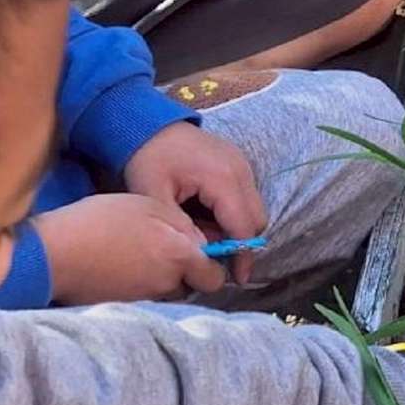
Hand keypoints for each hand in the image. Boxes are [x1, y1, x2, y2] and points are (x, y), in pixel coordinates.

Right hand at [31, 192, 227, 303]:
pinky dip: (138, 285)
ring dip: (161, 278)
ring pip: (165, 291)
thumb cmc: (102, 220)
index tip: (201, 252)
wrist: (53, 252)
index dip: (212, 266)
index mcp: (178, 258)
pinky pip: (141, 297)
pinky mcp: (121, 307)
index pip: (214, 278)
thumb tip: (202, 244)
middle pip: (189, 285)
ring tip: (139, 254)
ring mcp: (142, 299)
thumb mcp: (149, 206)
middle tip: (164, 248)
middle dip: (185, 272)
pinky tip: (121, 266)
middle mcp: (165, 285)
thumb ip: (183, 226)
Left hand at [122, 121, 265, 287]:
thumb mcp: (155, 198)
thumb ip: (181, 230)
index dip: (241, 256)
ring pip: (253, 209)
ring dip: (235, 228)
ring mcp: (243, 164)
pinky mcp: (238, 163)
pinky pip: (245, 196)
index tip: (235, 280)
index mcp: (222, 178)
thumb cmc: (148, 160)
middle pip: (256, 219)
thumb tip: (201, 257)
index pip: (243, 226)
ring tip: (204, 237)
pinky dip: (232, 213)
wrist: (148, 124)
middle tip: (214, 260)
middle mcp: (241, 170)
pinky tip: (205, 218)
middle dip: (241, 244)